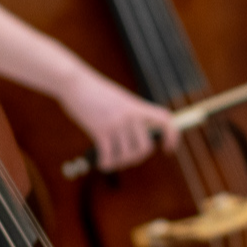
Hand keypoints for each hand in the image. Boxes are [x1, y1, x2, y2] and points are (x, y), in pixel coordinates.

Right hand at [58, 68, 176, 169]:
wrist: (74, 82)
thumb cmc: (94, 91)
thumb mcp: (119, 99)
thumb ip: (129, 114)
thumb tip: (134, 137)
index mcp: (137, 106)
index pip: (165, 120)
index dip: (172, 136)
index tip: (168, 149)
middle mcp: (130, 115)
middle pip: (146, 147)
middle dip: (137, 158)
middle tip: (126, 157)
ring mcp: (116, 122)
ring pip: (128, 155)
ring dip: (119, 163)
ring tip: (112, 160)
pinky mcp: (100, 130)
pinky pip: (109, 156)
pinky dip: (106, 164)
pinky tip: (102, 163)